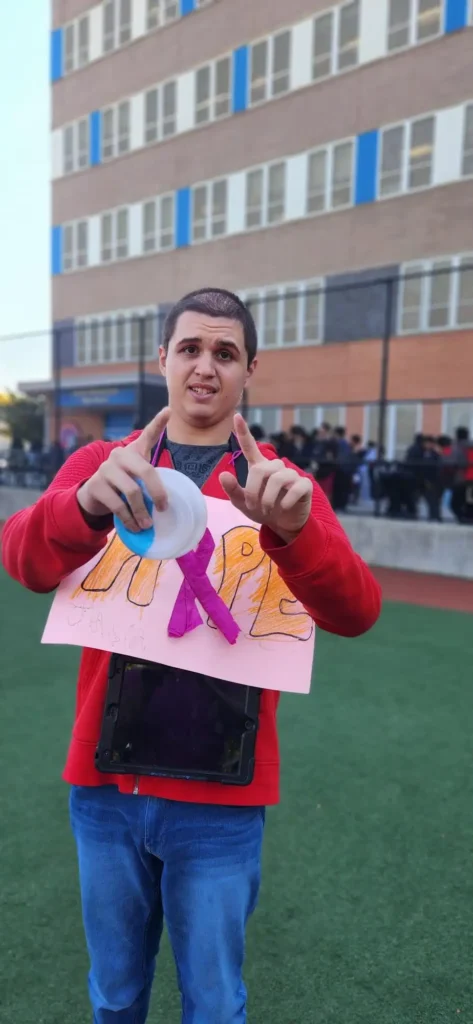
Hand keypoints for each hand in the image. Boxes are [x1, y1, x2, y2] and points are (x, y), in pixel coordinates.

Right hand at [77, 408, 169, 532]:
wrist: (93, 498)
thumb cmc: (123, 487)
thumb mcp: (138, 481)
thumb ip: (150, 484)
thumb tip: (166, 504)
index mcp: (134, 452)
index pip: (148, 434)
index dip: (158, 422)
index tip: (168, 411)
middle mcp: (119, 455)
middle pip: (146, 471)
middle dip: (158, 492)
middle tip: (164, 508)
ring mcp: (106, 468)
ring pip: (132, 491)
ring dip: (142, 512)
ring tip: (148, 525)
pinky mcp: (96, 485)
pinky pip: (118, 504)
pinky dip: (129, 519)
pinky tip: (134, 527)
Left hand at [219, 415, 312, 543]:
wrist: (283, 525)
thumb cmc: (263, 510)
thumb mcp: (243, 504)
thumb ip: (233, 491)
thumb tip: (223, 475)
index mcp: (259, 468)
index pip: (250, 446)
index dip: (243, 432)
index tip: (236, 416)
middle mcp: (275, 467)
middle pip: (260, 470)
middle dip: (253, 491)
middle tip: (253, 507)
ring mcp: (291, 475)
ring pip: (277, 479)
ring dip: (268, 499)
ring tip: (267, 510)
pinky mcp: (304, 485)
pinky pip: (295, 488)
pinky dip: (285, 502)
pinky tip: (283, 508)